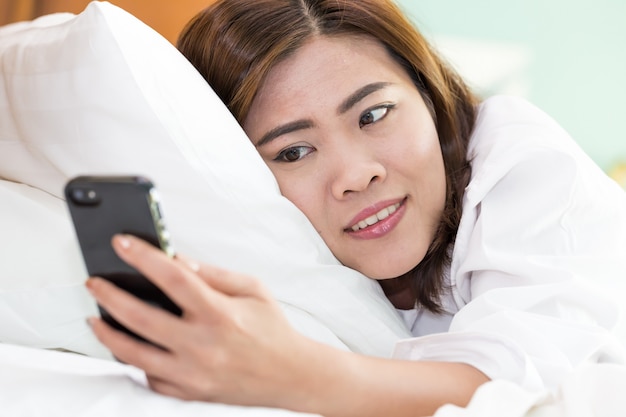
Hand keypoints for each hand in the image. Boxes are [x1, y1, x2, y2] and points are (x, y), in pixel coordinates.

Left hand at [86, 234, 313, 408]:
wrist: (290, 375)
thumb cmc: (272, 329)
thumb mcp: (252, 289)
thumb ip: (213, 273)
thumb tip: (175, 259)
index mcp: (220, 314)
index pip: (173, 278)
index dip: (143, 257)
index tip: (122, 243)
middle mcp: (203, 345)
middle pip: (141, 318)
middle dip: (110, 296)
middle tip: (95, 282)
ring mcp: (193, 374)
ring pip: (134, 354)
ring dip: (107, 333)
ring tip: (96, 317)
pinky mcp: (189, 392)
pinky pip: (149, 377)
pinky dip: (135, 360)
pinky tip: (131, 345)